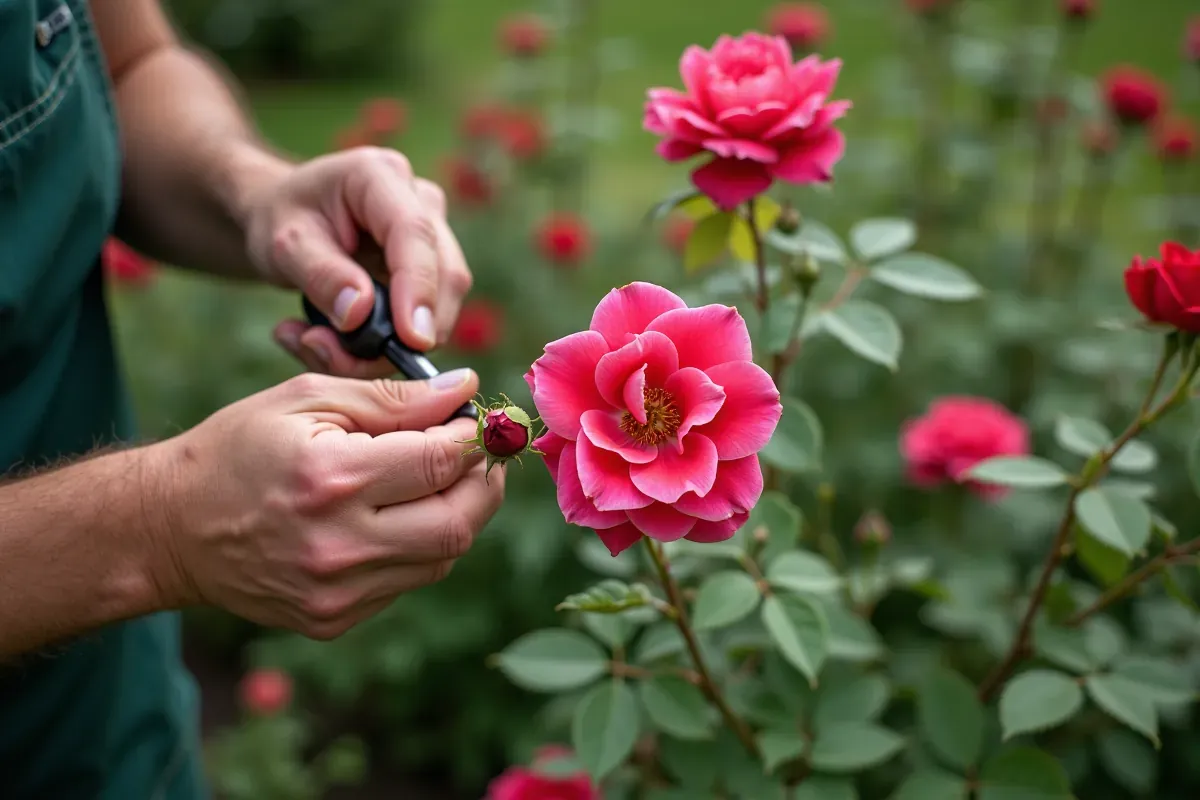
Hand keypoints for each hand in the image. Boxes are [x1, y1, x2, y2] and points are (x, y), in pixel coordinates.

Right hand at [150, 368, 503, 638]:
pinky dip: (422, 546)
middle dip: (485, 483)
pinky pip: (409, 581)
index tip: (477, 421)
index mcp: (332, 478)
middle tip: (479, 455)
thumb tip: (465, 388)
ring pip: (444, 557)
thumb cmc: (239, 448)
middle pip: (459, 522)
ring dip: (458, 515)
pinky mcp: (333, 619)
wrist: (172, 528)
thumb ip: (393, 398)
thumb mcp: (307, 399)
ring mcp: (337, 592)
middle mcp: (340, 544)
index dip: (475, 437)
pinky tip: (400, 518)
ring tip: (439, 482)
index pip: (443, 460)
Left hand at [243, 146, 472, 376]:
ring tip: (315, 344)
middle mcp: (421, 202)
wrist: (289, 218)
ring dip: (386, 346)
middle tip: (330, 354)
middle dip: (403, 333)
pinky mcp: (433, 271)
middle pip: (445, 275)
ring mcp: (434, 237)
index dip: (419, 289)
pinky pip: (426, 320)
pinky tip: (333, 341)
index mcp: (381, 176)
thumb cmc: (283, 218)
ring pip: (442, 306)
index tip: (412, 340)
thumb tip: (359, 313)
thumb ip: (320, 274)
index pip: (414, 234)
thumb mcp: (283, 243)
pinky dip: (382, 346)